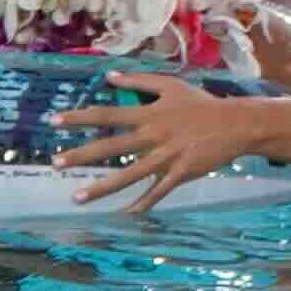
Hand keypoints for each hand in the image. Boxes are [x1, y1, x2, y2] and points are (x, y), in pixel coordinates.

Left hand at [53, 71, 256, 216]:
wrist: (237, 124)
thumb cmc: (202, 104)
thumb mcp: (171, 85)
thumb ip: (139, 81)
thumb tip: (109, 77)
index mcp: (149, 114)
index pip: (107, 115)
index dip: (79, 118)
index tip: (54, 122)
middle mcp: (153, 136)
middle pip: (111, 146)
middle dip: (81, 155)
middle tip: (56, 163)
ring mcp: (167, 156)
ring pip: (128, 174)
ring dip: (101, 187)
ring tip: (76, 197)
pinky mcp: (182, 172)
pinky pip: (158, 191)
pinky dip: (143, 203)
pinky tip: (126, 214)